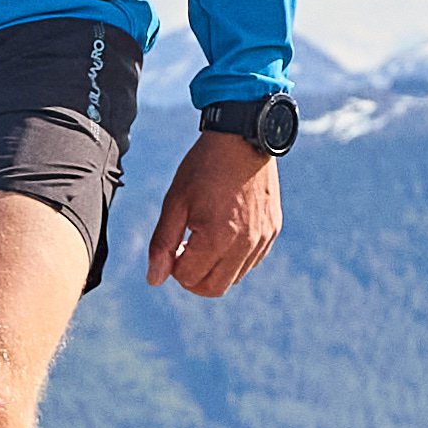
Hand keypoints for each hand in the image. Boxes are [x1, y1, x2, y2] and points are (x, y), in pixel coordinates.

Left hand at [149, 129, 282, 297]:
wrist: (242, 139)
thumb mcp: (175, 202)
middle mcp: (245, 244)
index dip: (173, 267)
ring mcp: (262, 239)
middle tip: (183, 254)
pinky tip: (222, 235)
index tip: (172, 247)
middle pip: (214, 288)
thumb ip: (162, 244)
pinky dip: (233, 260)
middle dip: (192, 278)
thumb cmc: (204, 167)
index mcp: (217, 237)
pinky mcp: (272, 231)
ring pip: (234, 278)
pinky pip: (250, 262)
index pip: (189, 278)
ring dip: (214, 270)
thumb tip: (155, 280)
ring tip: (203, 240)